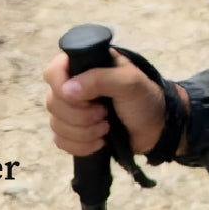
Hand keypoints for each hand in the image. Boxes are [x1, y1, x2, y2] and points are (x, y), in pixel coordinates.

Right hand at [43, 50, 171, 156]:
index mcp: (87, 64)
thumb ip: (100, 79)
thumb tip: (67, 89)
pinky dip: (79, 145)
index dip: (61, 87)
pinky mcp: (74, 131)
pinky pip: (60, 141)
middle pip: (53, 102)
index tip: (84, 99)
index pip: (54, 71)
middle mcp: (75, 84)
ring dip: (82, 132)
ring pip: (55, 124)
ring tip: (106, 127)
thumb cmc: (144, 98)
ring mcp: (72, 109)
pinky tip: (100, 142)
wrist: (155, 128)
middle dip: (79, 115)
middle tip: (104, 114)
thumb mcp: (129, 83)